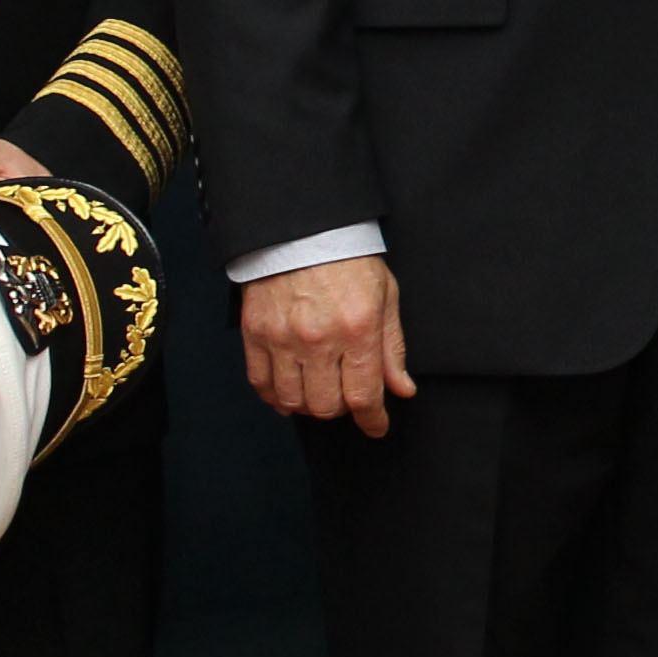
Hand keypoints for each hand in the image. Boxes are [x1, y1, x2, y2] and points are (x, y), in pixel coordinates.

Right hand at [245, 255, 414, 435]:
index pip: (364, 396)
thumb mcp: (385, 297)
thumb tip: (401, 388)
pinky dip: (276, 397)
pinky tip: (289, 391)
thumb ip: (392, 347)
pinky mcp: (256, 333)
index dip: (372, 420)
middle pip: (326, 406)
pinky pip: (261, 384)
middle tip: (347, 396)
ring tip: (319, 391)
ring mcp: (282, 338)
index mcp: (357, 330)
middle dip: (341, 410)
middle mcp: (318, 339)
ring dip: (309, 405)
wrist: (303, 230)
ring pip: (293, 401)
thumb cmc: (348, 260)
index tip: (376, 426)